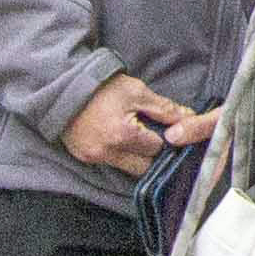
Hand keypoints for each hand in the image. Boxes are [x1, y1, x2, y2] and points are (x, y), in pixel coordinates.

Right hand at [64, 71, 200, 173]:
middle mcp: (107, 153)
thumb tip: (189, 118)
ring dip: (135, 157)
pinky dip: (118, 155)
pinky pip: (110, 164)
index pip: (156, 149)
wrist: (65, 86)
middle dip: (150, 154)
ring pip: (127, 169)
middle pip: (143, 167)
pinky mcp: (84, 157)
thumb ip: (164, 109)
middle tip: (150, 136)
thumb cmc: (103, 87)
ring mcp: (93, 157)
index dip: (162, 138)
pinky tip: (118, 139)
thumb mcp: (137, 92)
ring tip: (135, 137)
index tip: (161, 128)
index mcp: (122, 135)